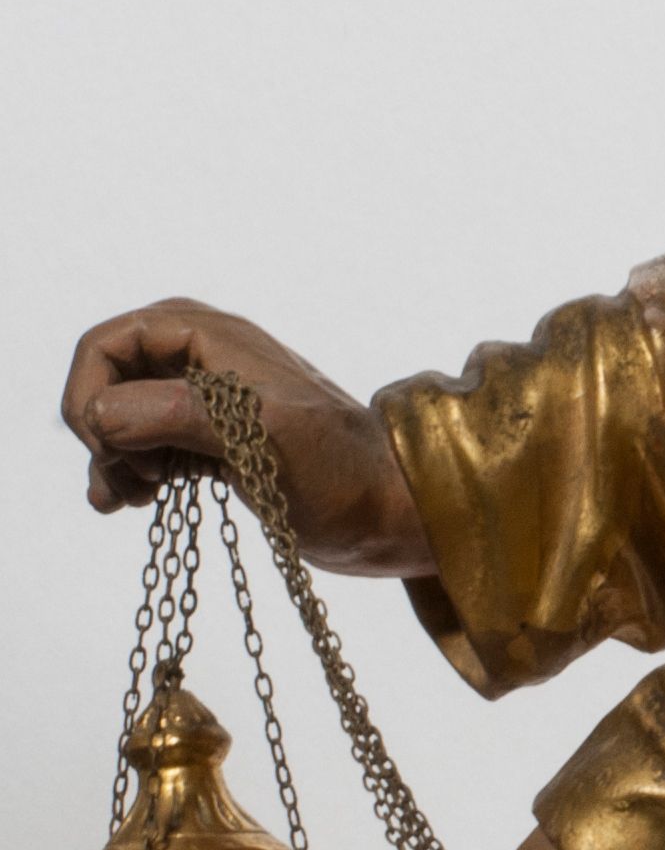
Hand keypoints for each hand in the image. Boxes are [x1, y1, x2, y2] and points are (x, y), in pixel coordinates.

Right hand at [60, 298, 435, 575]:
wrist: (389, 514)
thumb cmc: (337, 468)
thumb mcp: (253, 432)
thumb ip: (170, 413)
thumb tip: (100, 416)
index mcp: (208, 336)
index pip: (108, 343)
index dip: (90, 394)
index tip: (109, 449)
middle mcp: (202, 359)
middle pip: (108, 378)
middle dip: (100, 430)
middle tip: (129, 478)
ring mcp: (207, 404)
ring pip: (124, 417)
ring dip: (111, 457)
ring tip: (127, 500)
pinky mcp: (215, 445)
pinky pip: (149, 446)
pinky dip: (129, 473)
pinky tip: (128, 505)